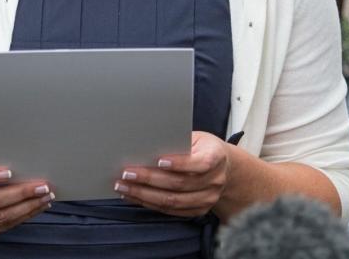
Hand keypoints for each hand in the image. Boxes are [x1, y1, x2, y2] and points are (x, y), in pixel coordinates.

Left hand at [113, 131, 231, 217]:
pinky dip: (150, 204)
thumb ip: (177, 141)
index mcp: (216, 157)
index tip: (158, 160)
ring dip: (144, 195)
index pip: (199, 163)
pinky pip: (171, 210)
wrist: (224, 168)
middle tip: (126, 173)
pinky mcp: (198, 210)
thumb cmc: (203, 148)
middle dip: (150, 179)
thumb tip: (147, 143)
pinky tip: (134, 196)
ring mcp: (208, 199)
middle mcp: (214, 181)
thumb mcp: (196, 137)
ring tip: (123, 186)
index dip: (179, 163)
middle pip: (180, 184)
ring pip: (173, 201)